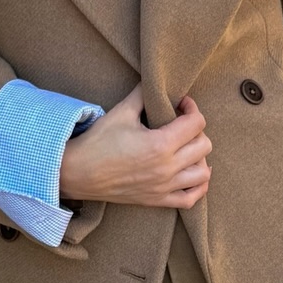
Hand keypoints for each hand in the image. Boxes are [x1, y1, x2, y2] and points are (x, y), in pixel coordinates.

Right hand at [58, 84, 211, 208]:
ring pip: (203, 173)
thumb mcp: (121, 112)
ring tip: (187, 148)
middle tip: (182, 124)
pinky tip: (193, 173)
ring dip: (200, 157)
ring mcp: (163, 187)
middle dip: (197, 130)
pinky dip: (198, 187)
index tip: (181, 104)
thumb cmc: (98, 142)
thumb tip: (154, 81)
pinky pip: (190, 199)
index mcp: (160, 144)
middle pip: (204, 146)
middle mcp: (167, 168)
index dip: (192, 108)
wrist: (77, 173)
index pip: (196, 123)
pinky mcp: (157, 200)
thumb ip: (143, 95)